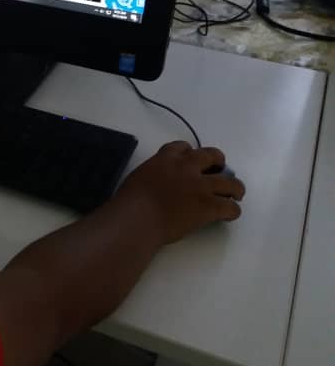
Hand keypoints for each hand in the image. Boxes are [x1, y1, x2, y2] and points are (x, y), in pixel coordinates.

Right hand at [116, 142, 245, 244]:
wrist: (137, 218)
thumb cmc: (130, 200)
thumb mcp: (139, 176)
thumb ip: (153, 174)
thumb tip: (158, 183)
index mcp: (166, 158)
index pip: (184, 147)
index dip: (191, 154)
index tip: (191, 161)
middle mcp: (187, 168)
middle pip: (212, 156)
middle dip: (219, 162)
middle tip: (219, 171)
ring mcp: (201, 187)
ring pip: (230, 183)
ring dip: (235, 188)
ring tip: (236, 194)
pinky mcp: (209, 206)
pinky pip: (230, 207)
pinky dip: (232, 211)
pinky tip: (228, 215)